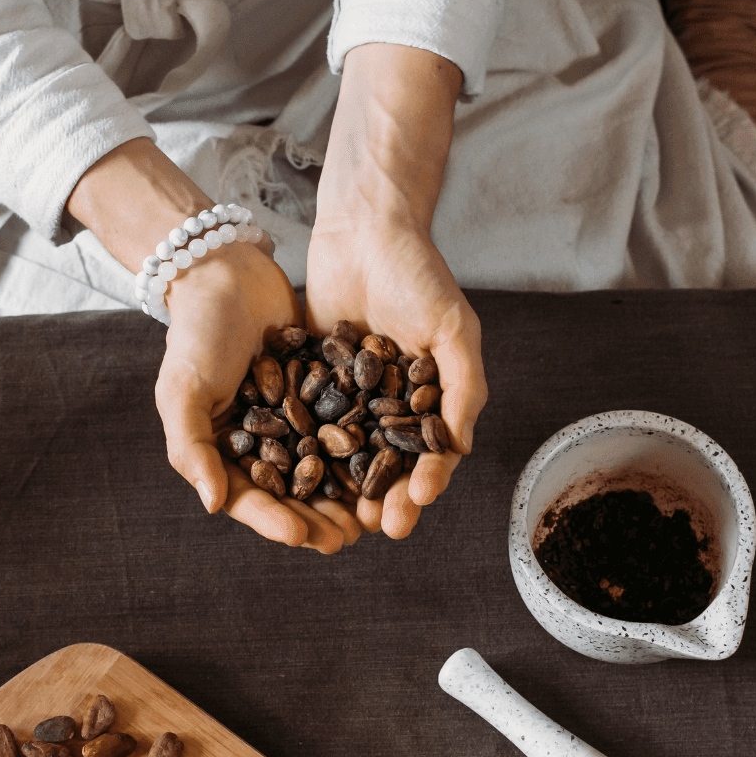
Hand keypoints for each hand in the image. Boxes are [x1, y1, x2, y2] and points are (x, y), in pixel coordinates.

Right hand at [68, 139, 359, 553]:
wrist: (226, 270)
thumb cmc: (195, 333)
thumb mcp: (183, 391)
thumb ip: (193, 449)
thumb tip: (213, 506)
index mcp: (222, 451)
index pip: (250, 498)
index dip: (276, 521)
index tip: (304, 536)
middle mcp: (260, 442)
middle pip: (293, 493)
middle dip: (320, 518)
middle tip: (349, 537)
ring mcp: (293, 418)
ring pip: (325, 467)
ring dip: (348, 492)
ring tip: (374, 514)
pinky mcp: (321, 391)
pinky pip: (347, 426)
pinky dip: (366, 446)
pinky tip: (391, 461)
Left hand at [308, 41, 485, 539]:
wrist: (364, 228)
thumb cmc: (419, 276)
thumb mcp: (452, 331)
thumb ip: (463, 388)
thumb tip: (460, 449)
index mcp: (430, 397)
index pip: (430, 453)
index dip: (424, 482)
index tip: (414, 506)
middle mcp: (391, 402)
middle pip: (387, 463)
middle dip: (383, 498)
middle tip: (373, 528)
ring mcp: (351, 393)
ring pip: (346, 452)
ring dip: (342, 487)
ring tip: (335, 517)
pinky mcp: (312, 378)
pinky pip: (309, 422)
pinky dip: (304, 451)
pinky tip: (292, 477)